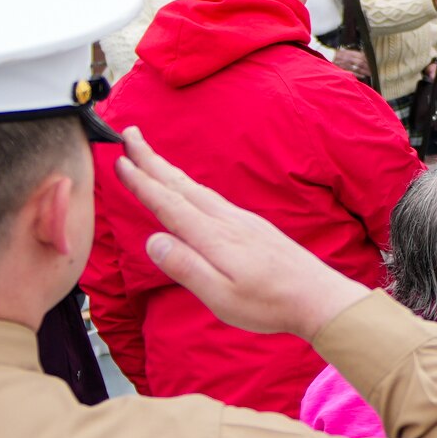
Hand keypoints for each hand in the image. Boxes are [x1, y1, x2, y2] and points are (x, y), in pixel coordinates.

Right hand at [118, 130, 371, 338]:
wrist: (318, 296)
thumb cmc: (269, 303)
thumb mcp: (221, 296)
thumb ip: (186, 268)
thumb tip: (153, 240)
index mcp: (213, 237)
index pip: (168, 203)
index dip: (141, 182)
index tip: (118, 160)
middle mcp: (226, 220)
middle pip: (180, 185)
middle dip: (151, 160)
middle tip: (128, 134)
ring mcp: (241, 220)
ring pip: (195, 188)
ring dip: (168, 170)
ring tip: (149, 156)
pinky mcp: (251, 226)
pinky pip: (210, 197)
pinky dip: (189, 186)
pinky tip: (188, 190)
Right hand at [321, 47, 374, 82]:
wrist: (326, 55)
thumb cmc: (336, 54)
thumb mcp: (345, 51)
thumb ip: (353, 53)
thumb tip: (363, 54)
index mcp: (349, 52)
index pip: (361, 55)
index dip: (367, 59)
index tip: (371, 62)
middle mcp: (348, 58)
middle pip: (360, 62)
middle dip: (367, 66)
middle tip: (372, 69)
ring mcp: (345, 63)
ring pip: (357, 67)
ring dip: (364, 71)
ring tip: (370, 73)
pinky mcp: (342, 69)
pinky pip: (351, 72)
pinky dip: (358, 74)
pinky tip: (363, 76)